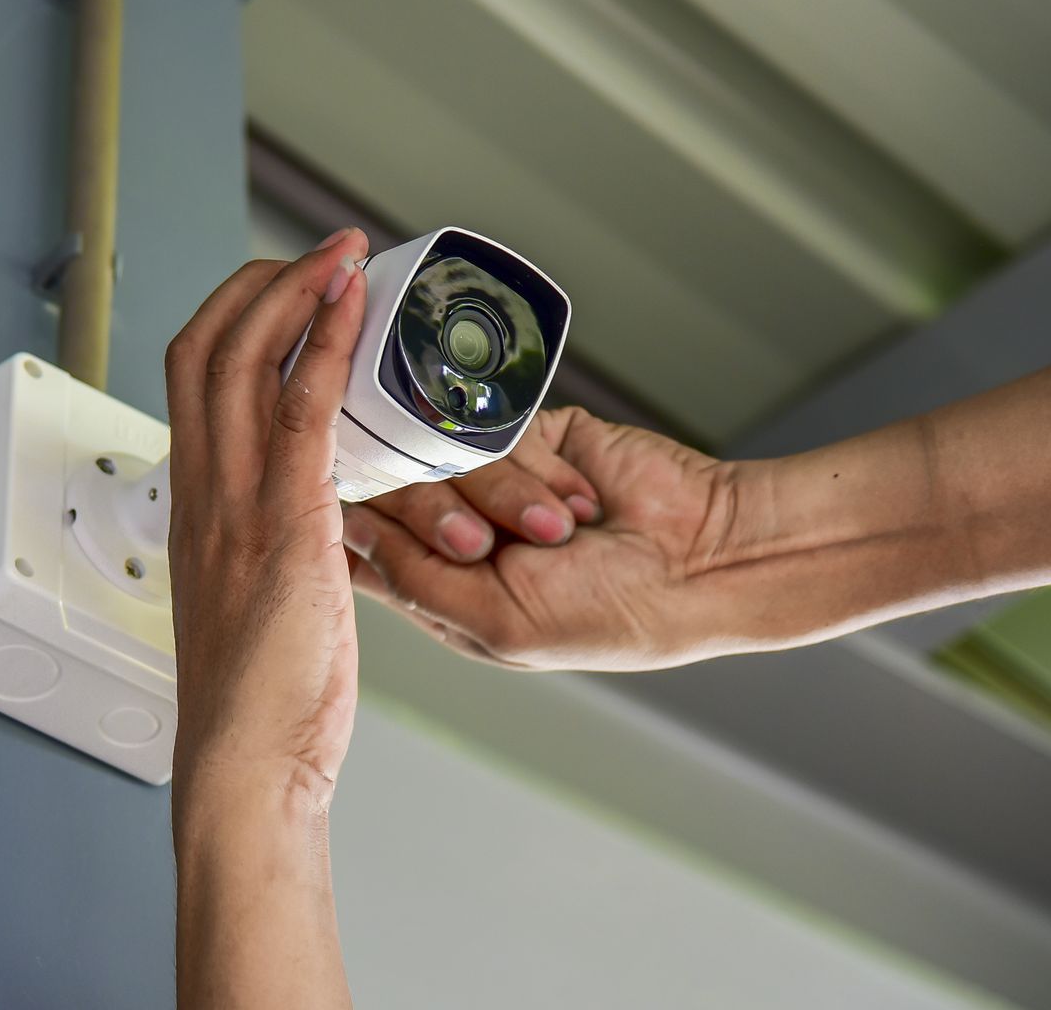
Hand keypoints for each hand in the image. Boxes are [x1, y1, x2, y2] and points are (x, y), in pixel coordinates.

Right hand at [165, 228, 369, 801]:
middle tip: (324, 252)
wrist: (246, 764)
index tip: (287, 287)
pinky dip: (325, 348)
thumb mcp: (258, 602)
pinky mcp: (283, 527)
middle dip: (262, 281)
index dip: (236, 316)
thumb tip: (315, 521)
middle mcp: (204, 492)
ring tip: (346, 254)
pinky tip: (356, 312)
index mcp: (197, 506)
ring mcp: (235, 506)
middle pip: (205, 346)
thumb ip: (274, 546)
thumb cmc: (263, 702)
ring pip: (242, 361)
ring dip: (297, 292)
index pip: (192, 377)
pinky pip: (300, 412)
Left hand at [343, 406, 734, 670]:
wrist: (704, 559)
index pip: (367, 546)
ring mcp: (494, 479)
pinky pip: (498, 428)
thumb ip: (412, 577)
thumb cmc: (608, 615)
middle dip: (441, 517)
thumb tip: (346, 531)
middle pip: (399, 493)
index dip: (358, 529)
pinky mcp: (531, 433)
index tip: (353, 515)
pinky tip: (583, 503)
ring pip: (445, 457)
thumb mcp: (496, 623)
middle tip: (487, 544)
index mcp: (442, 587)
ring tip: (561, 533)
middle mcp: (460, 529)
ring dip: (506, 500)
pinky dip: (539, 471)